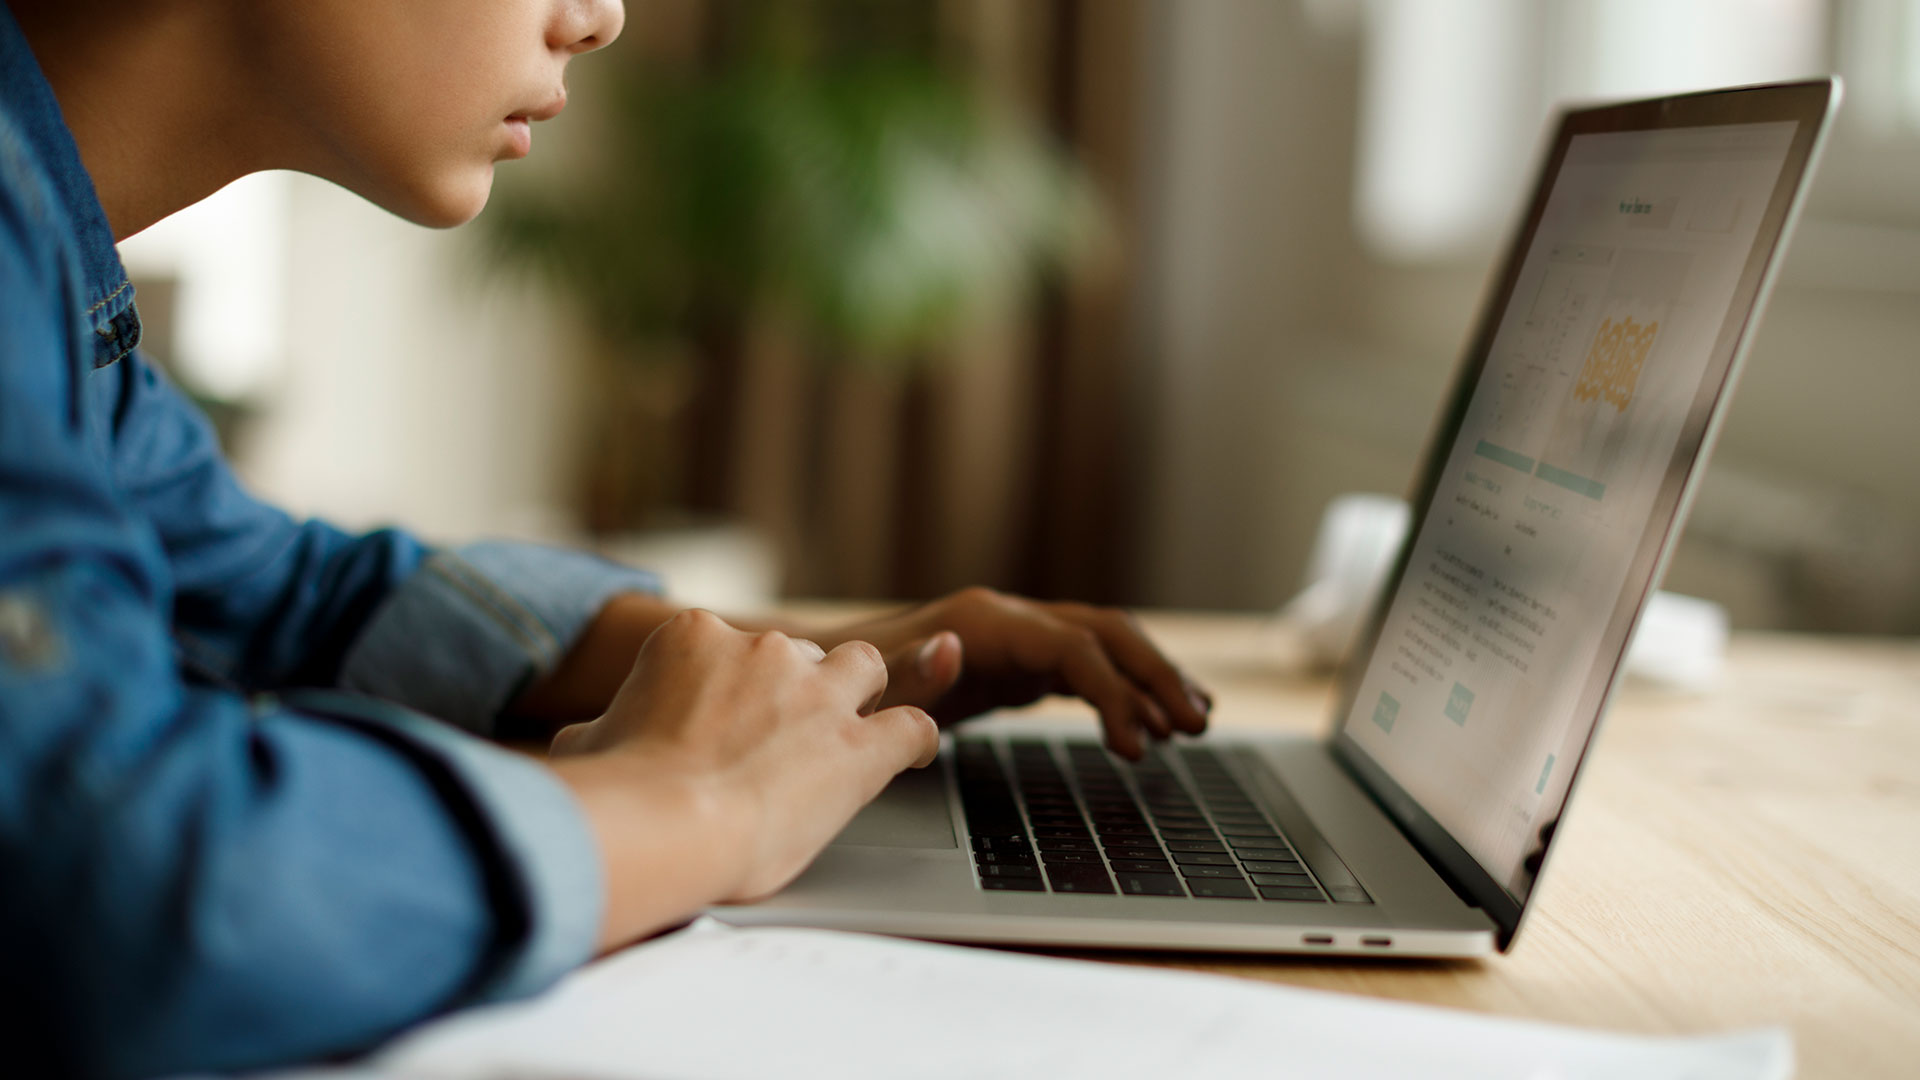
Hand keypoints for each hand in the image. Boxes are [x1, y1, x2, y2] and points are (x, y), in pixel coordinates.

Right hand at [547, 609, 938, 945]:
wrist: (667, 824)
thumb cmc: (621, 791)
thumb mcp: (587, 743)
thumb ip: (599, 730)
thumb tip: (583, 741)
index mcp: (695, 638)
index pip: (732, 644)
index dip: (740, 682)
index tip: (736, 713)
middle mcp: (764, 650)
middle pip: (800, 654)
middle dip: (799, 689)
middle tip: (789, 734)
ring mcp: (819, 693)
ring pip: (865, 666)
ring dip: (864, 694)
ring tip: (858, 725)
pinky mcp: (860, 746)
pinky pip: (912, 726)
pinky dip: (917, 740)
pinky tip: (917, 754)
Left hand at [814, 588, 1212, 759]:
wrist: (813, 684)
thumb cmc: (840, 694)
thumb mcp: (870, 693)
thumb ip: (910, 674)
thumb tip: (954, 646)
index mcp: (983, 623)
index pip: (1073, 649)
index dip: (1114, 693)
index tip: (1139, 744)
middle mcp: (1007, 619)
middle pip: (1105, 634)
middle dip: (1155, 676)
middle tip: (1196, 726)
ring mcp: (1016, 637)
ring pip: (1104, 645)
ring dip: (1152, 678)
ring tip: (1196, 722)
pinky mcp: (1015, 662)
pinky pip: (1084, 666)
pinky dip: (1122, 689)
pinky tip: (1151, 720)